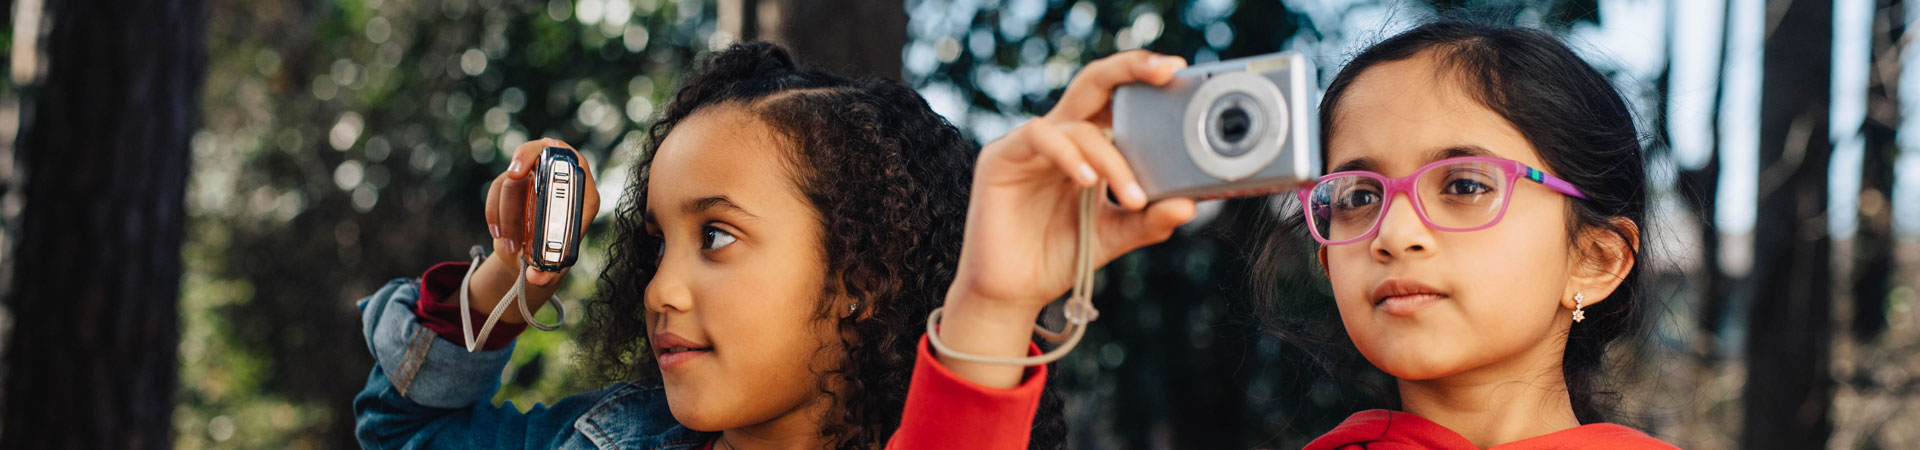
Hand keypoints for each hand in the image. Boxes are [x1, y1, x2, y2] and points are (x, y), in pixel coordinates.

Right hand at [467, 138, 600, 322]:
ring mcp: (534, 178)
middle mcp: (559, 180)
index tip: (544, 166)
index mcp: (583, 195)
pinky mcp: (514, 183)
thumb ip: (548, 271)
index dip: (557, 156)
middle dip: (524, 162)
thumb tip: (537, 277)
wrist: (533, 258)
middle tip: (512, 176)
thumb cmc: (552, 257)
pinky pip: (497, 187)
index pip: (574, 161)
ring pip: (513, 178)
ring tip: (509, 244)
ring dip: (505, 209)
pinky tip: (498, 234)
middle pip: (540, 152)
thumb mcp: (553, 266)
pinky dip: (493, 211)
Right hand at [938, 51, 1197, 386]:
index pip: (1117, 101)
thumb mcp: (1115, 236)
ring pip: (1078, 125)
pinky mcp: (1002, 157)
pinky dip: (1069, 154)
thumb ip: (1149, 221)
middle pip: (1095, 84)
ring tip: (1133, 196)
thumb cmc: (1061, 256)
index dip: (1145, 83)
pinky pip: (1039, 136)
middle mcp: (1061, 137)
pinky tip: (1088, 180)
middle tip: (1167, 71)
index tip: (1179, 73)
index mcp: (1088, 147)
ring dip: (1112, 158)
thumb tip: (1189, 205)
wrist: (1015, 292)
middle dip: (1131, 69)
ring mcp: (1030, 145)